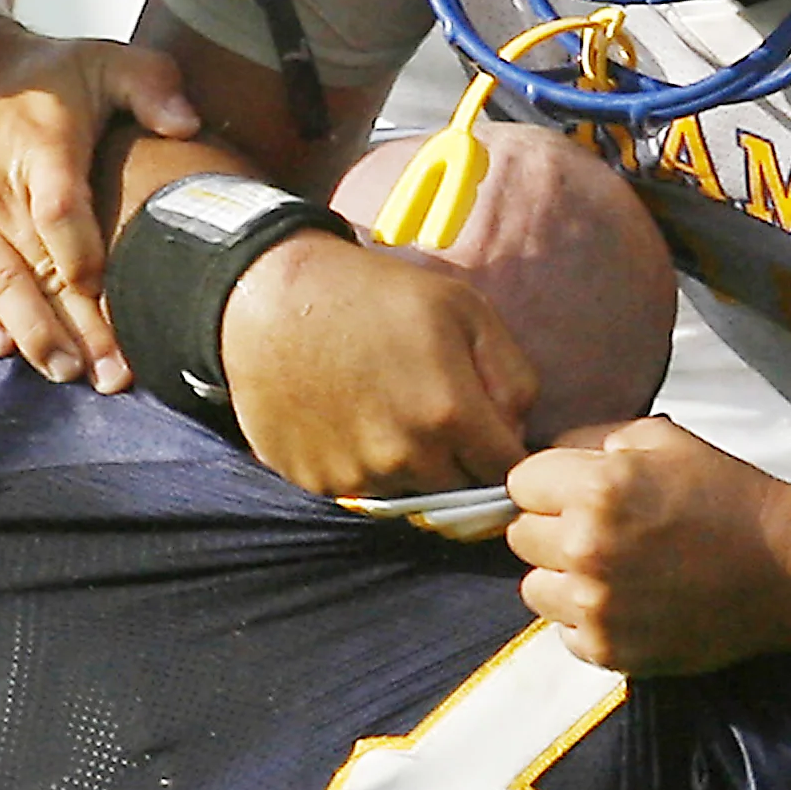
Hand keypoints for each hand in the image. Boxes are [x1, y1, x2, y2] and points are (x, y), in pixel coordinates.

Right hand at [0, 15, 197, 386]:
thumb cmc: (40, 72)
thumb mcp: (100, 57)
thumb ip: (151, 84)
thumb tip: (188, 122)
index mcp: (40, 145)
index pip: (62, 214)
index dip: (88, 262)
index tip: (121, 305)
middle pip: (35, 265)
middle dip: (73, 325)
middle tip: (109, 375)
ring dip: (30, 333)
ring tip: (65, 371)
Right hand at [222, 231, 537, 492]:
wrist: (271, 299)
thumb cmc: (375, 294)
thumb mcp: (465, 309)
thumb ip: (513, 375)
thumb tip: (519, 431)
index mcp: (450, 415)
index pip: (507, 473)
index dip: (507, 455)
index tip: (493, 435)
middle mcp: (405, 458)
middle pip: (460, 492)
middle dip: (461, 463)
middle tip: (437, 415)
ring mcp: (357, 476)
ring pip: (410, 495)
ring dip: (412, 468)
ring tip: (388, 411)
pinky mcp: (316, 484)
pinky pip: (361, 492)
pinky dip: (365, 468)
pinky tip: (350, 420)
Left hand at [507, 418, 790, 674]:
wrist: (786, 571)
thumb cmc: (729, 498)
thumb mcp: (664, 439)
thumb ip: (594, 439)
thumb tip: (548, 454)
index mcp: (597, 489)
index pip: (520, 483)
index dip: (549, 484)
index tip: (576, 492)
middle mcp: (587, 548)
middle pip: (520, 535)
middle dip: (553, 528)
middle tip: (602, 531)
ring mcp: (596, 605)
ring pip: (533, 588)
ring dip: (562, 578)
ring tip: (612, 569)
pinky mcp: (609, 650)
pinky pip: (562, 632)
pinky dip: (586, 620)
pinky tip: (628, 602)